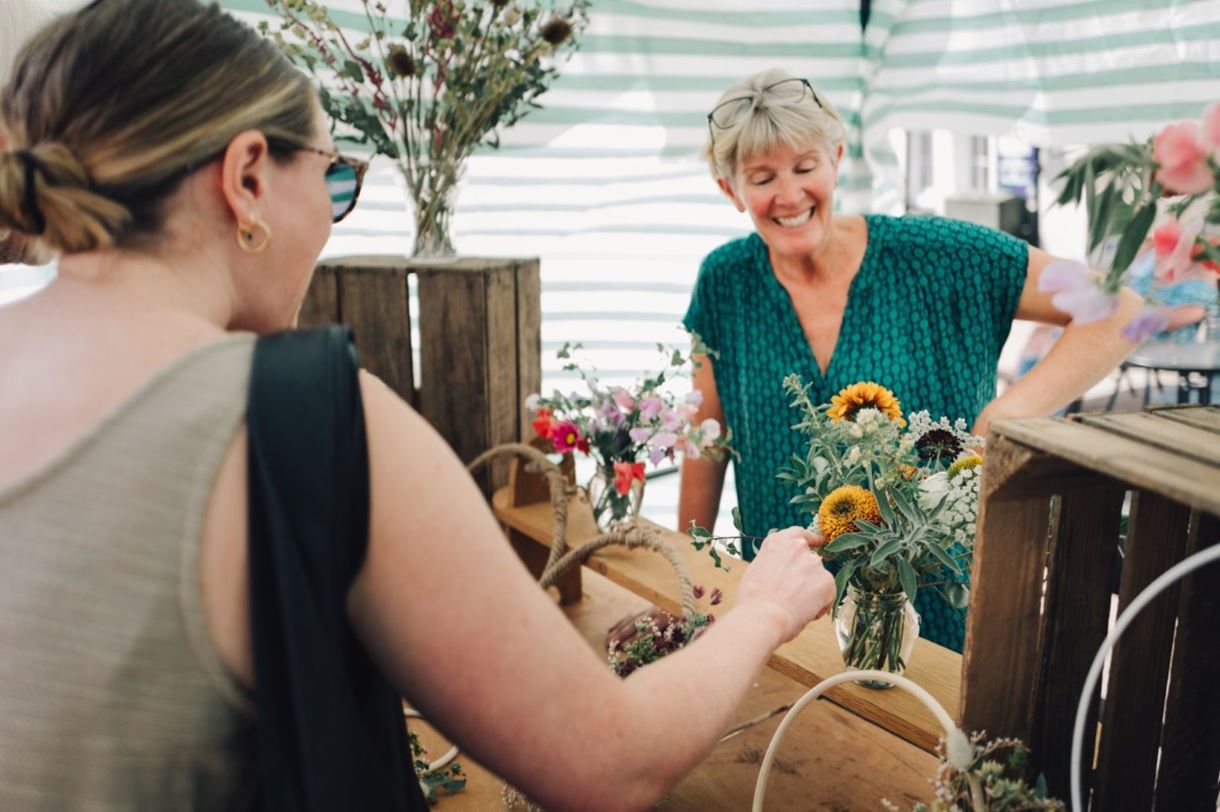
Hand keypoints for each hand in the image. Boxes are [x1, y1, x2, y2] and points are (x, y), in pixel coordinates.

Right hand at [736, 527, 835, 642]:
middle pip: (810, 560)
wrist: (764, 615)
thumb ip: (773, 563)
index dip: (810, 539)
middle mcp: (798, 547)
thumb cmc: (754, 599)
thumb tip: (780, 570)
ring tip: (794, 607)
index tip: (818, 541)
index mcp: (778, 542)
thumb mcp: (757, 570)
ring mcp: (814, 562)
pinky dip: (820, 605)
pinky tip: (803, 613)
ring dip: (812, 591)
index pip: (798, 534)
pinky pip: (827, 595)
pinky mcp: (827, 580)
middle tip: (795, 594)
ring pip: (819, 579)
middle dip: (807, 576)